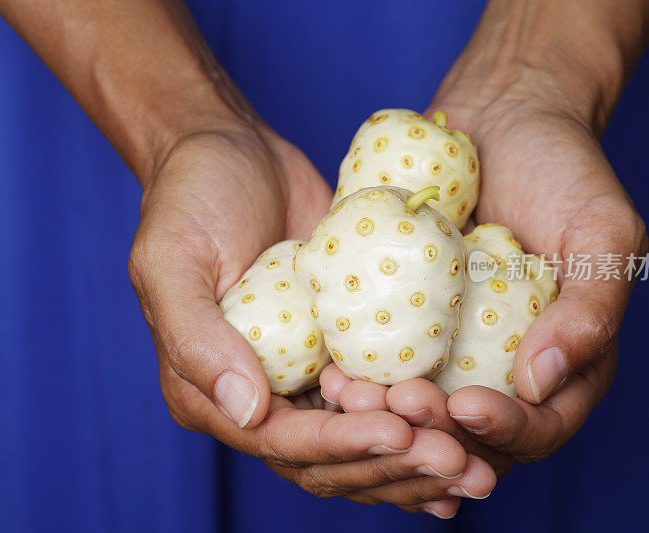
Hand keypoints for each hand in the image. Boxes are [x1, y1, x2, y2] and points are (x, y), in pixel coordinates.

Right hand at [127, 123, 494, 515]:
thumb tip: (247, 410)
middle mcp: (260, 395)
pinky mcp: (343, 344)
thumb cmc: (189, 198)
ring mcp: (305, 373)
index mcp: (208, 391)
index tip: (398, 431)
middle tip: (458, 461)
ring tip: (477, 461)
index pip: (280, 441)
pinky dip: (424, 413)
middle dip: (393, 466)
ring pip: (366, 436)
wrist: (233, 150)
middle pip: (330, 457)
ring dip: (419, 455)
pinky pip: (386, 388)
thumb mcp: (171, 260)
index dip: (340, 446)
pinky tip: (472, 423)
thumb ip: (196, 338)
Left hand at [321, 47, 647, 473]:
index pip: (539, 424)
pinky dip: (357, 371)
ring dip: (383, 412)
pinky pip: (378, 357)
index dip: (504, 431)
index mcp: (562, 359)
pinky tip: (331, 369)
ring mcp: (450, 344)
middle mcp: (502, 363)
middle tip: (398, 403)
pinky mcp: (403, 317)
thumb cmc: (562, 168)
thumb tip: (541, 384)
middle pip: (467, 428)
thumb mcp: (603, 232)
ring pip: (415, 403)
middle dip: (431, 429)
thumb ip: (590, 312)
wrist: (500, 117)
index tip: (463, 406)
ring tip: (352, 395)